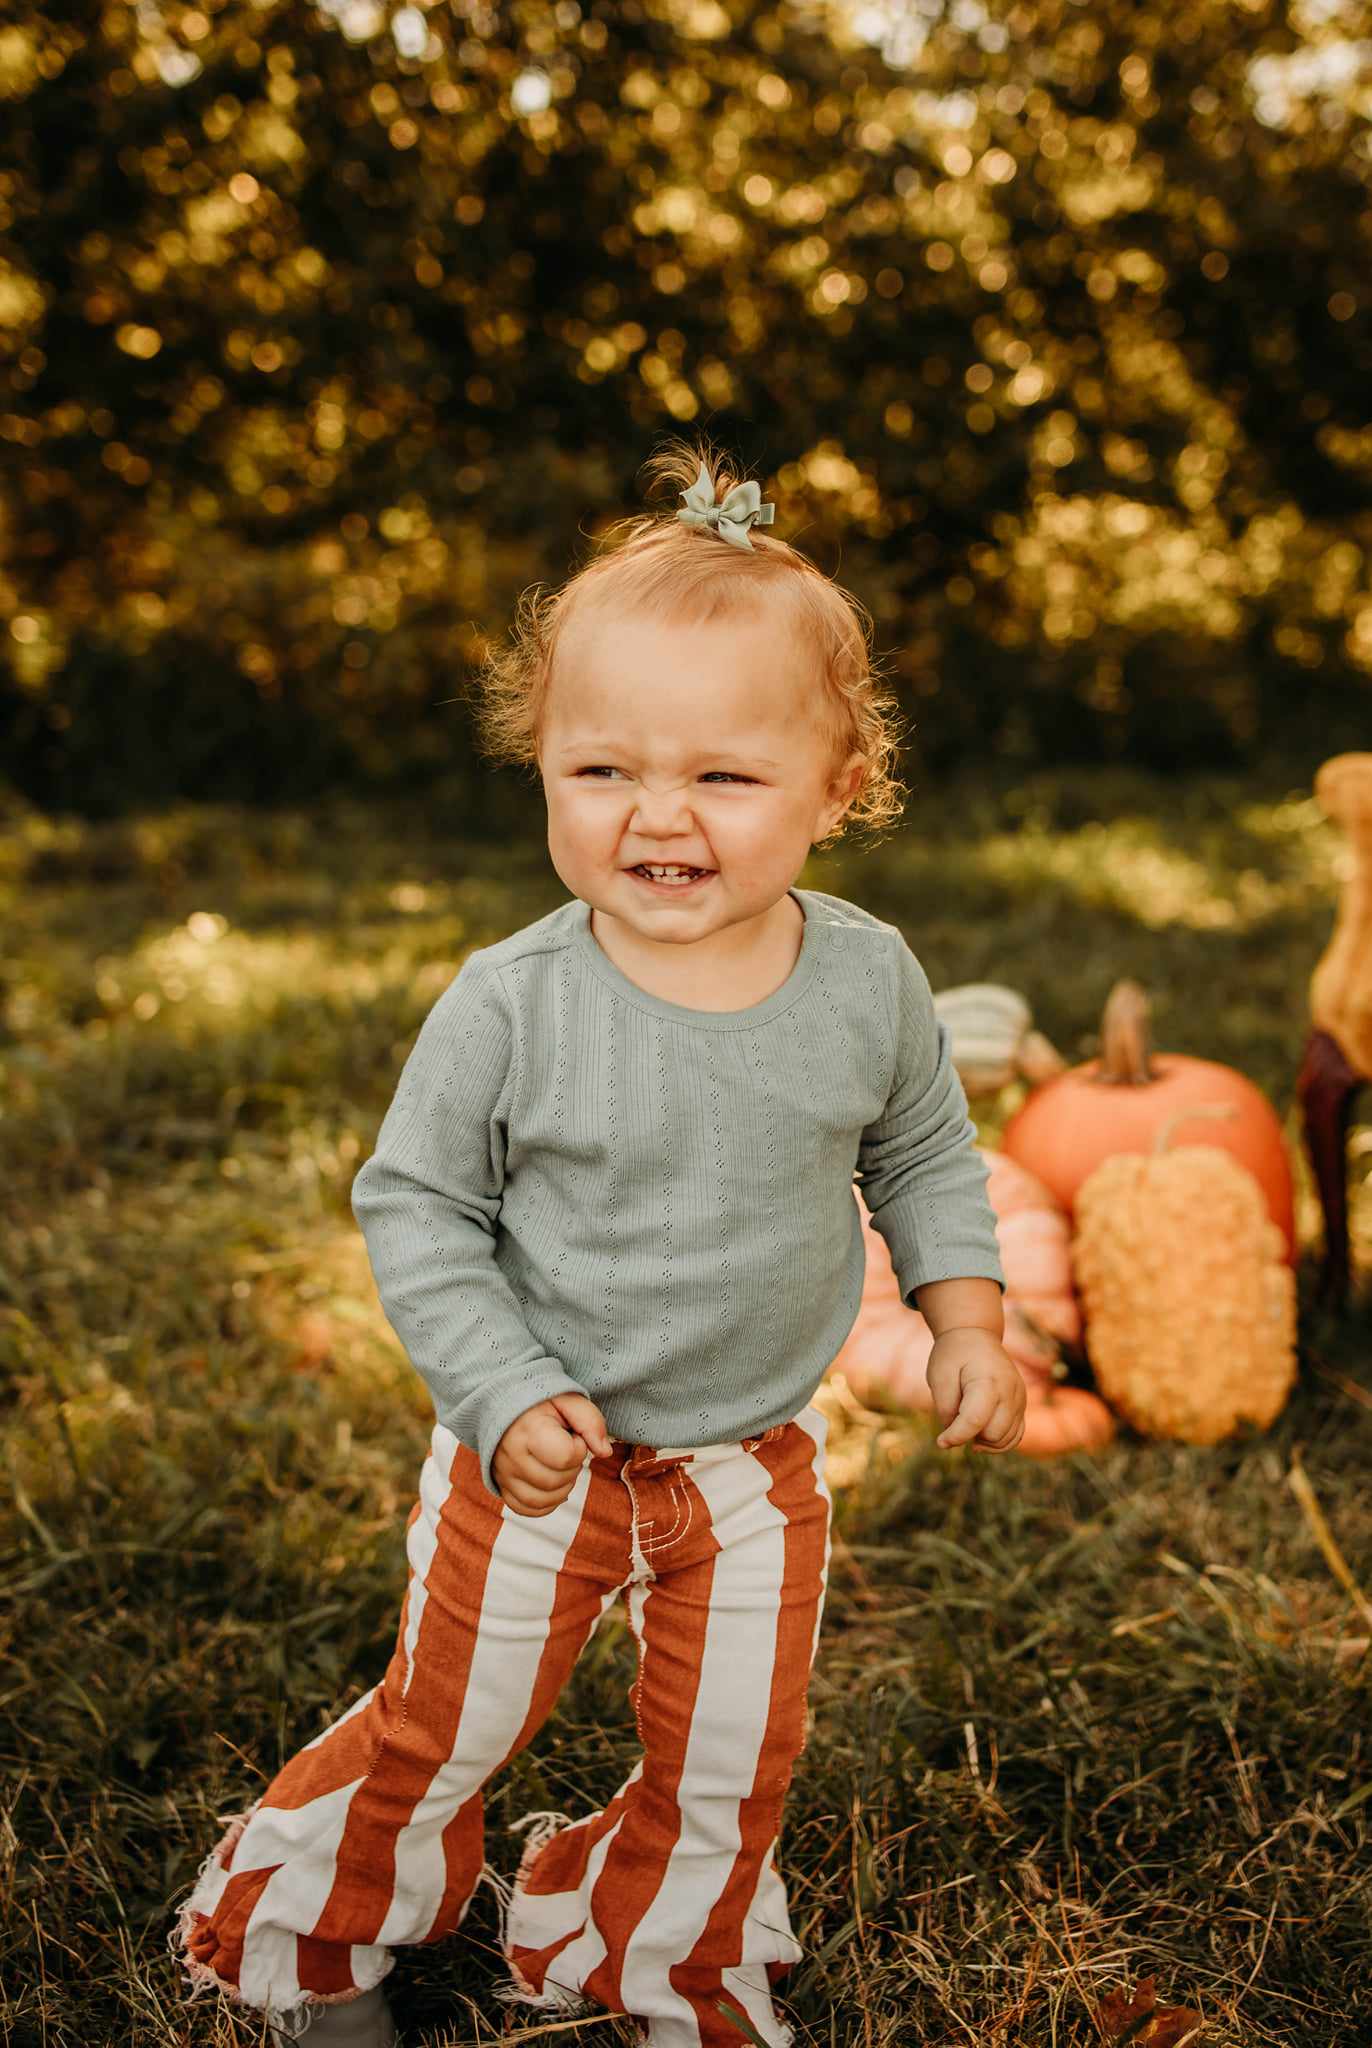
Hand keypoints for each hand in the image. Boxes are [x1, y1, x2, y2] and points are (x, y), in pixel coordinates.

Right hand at [492, 1392, 613, 1515]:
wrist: (503, 1403)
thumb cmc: (540, 1403)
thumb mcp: (568, 1400)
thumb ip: (591, 1422)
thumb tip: (605, 1452)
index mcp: (529, 1430)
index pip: (565, 1457)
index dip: (578, 1447)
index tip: (571, 1435)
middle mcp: (512, 1455)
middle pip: (556, 1481)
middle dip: (572, 1467)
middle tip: (565, 1448)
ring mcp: (503, 1473)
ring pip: (543, 1500)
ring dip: (562, 1487)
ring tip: (558, 1465)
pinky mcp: (501, 1485)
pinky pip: (527, 1509)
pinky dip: (545, 1502)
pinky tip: (550, 1482)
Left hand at [926, 1329, 1026, 1453]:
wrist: (976, 1335)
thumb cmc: (954, 1355)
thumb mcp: (939, 1375)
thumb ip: (946, 1408)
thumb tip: (956, 1435)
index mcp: (988, 1381)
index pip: (975, 1420)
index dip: (956, 1436)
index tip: (940, 1442)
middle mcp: (1010, 1391)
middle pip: (993, 1434)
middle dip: (970, 1435)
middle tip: (954, 1419)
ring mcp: (1020, 1399)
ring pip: (1005, 1439)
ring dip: (984, 1440)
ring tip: (966, 1423)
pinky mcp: (1021, 1405)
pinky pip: (1015, 1436)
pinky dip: (998, 1442)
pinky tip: (980, 1437)